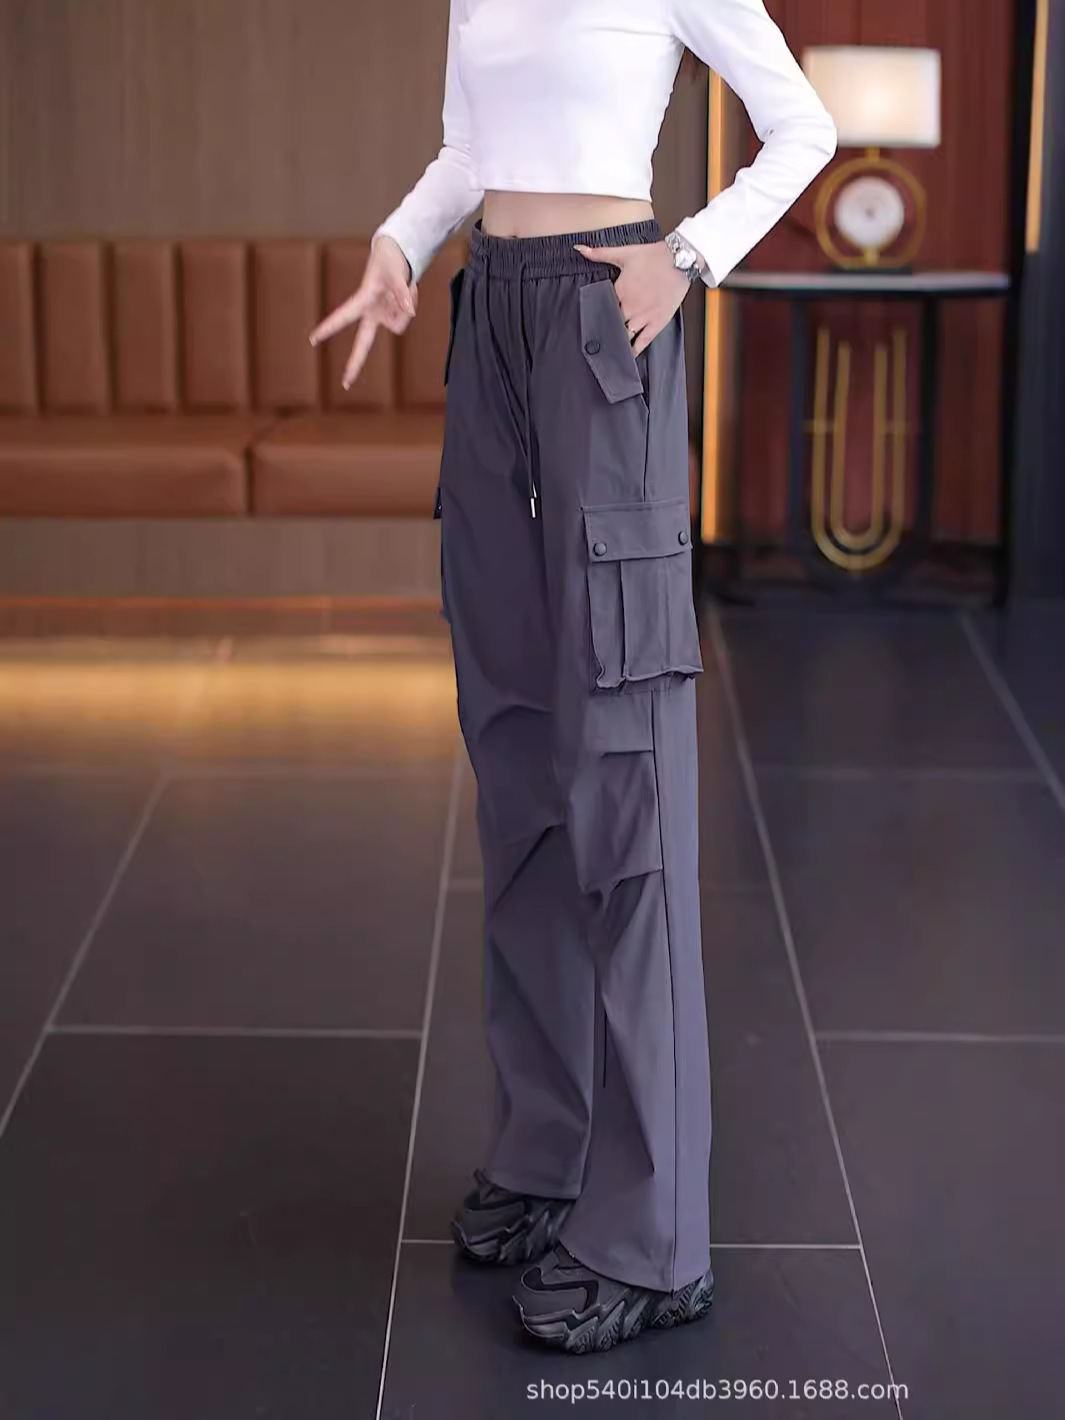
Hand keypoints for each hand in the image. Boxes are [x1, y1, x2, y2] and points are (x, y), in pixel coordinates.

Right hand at [308, 234, 417, 389]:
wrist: (398, 254)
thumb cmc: (390, 259)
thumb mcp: (397, 271)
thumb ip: (403, 293)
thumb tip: (411, 312)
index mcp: (363, 300)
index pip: (344, 316)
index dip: (329, 327)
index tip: (313, 339)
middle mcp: (371, 312)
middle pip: (362, 343)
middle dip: (354, 363)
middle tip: (345, 383)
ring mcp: (383, 315)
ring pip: (399, 324)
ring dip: (406, 307)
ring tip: (406, 286)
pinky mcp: (393, 315)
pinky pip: (406, 317)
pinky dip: (411, 304)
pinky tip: (408, 292)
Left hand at [572, 240, 694, 356]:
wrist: (680, 260)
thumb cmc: (654, 256)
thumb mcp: (624, 253)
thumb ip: (599, 253)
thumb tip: (579, 249)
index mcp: (620, 291)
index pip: (601, 308)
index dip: (594, 316)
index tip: (586, 324)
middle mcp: (631, 307)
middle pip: (611, 325)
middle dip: (603, 332)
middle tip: (594, 341)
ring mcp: (645, 317)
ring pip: (625, 336)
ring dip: (616, 343)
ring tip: (607, 352)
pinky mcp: (658, 322)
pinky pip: (644, 342)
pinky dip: (634, 350)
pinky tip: (627, 356)